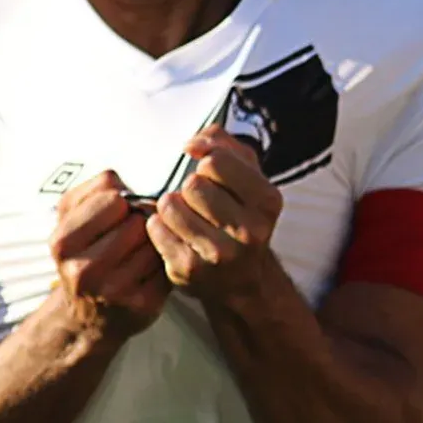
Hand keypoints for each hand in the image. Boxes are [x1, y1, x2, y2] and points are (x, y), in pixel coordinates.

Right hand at [49, 170, 169, 336]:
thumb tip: (124, 184)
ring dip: (152, 241)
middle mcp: (84, 270)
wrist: (88, 317)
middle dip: (138, 222)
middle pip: (136, 220)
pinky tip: (148, 270)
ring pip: (155, 240)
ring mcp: (114, 291)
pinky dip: (162, 262)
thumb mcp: (71, 219)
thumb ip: (93, 190)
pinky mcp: (143, 305)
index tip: (115, 214)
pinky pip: (168, 263)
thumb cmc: (83, 256)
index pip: (112, 197)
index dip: (120, 202)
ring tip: (137, 252)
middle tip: (129, 235)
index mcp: (62, 242)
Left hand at [145, 126, 282, 305]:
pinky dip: (159, 226)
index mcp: (267, 201)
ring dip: (170, 206)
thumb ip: (221, 143)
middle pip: (193, 184)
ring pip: (170, 205)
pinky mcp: (189, 270)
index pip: (217, 161)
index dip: (206, 163)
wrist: (243, 279)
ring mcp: (218, 254)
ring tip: (184, 216)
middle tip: (198, 202)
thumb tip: (191, 145)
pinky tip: (175, 234)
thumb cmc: (240, 215)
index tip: (209, 175)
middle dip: (189, 188)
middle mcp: (249, 231)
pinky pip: (155, 228)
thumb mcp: (246, 174)